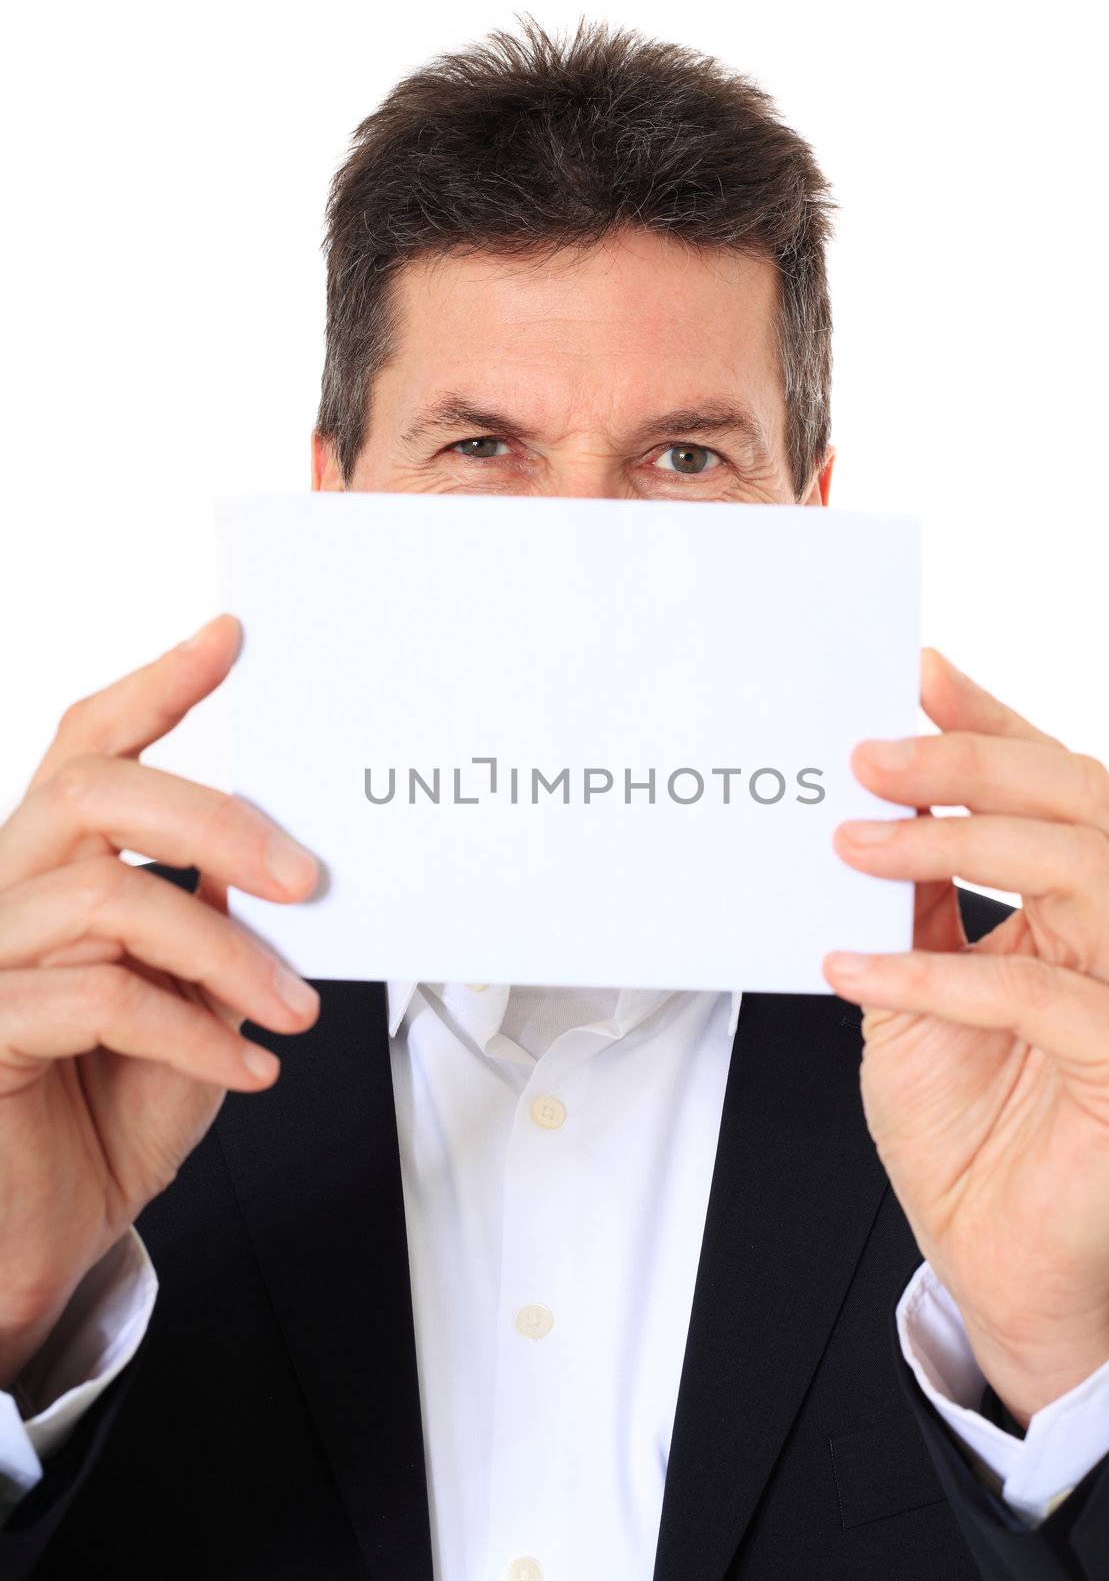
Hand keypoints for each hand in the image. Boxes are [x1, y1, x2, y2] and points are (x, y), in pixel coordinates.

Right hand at [0, 616, 320, 1388]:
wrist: (48, 1239)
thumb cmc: (113, 1114)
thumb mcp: (194, 1002)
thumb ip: (216, 922)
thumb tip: (277, 855)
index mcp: (53, 868)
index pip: (87, 744)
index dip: (155, 686)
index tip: (230, 640)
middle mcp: (2, 892)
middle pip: (91, 790)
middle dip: (215, 818)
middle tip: (307, 877)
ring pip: (104, 896)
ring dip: (224, 952)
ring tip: (291, 1010)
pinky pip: (98, 1000)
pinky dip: (193, 1032)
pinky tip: (249, 1070)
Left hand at [823, 649, 1108, 1423]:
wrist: (992, 1249)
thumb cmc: (964, 1118)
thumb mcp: (912, 986)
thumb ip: (909, 904)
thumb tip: (861, 808)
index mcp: (1086, 902)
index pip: (1054, 779)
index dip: (991, 719)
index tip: (914, 671)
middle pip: (1078, 798)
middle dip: (969, 761)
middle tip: (867, 754)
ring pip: (1080, 869)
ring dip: (953, 843)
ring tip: (851, 843)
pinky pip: (1037, 994)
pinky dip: (932, 974)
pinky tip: (848, 969)